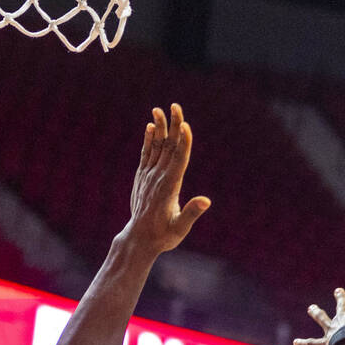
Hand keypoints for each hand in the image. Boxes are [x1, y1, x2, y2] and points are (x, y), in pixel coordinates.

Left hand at [124, 104, 209, 253]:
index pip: (178, 160)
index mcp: (169, 187)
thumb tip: (206, 201)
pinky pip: (146, 154)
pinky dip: (149, 140)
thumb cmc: (164, 235)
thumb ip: (192, 213)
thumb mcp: (180, 228)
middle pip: (168, 147)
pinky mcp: (142, 177)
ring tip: (160, 108)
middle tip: (176, 106)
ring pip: (156, 147)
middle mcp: (157, 178)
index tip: (186, 125)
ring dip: (160, 127)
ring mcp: (148, 176)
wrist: (139, 239)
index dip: (184, 142)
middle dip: (174, 126)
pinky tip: (151, 127)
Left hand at [294, 287, 344, 344]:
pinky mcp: (324, 343)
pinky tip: (295, 342)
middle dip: (339, 297)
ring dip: (316, 312)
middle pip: (341, 305)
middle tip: (337, 290)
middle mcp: (342, 319)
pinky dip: (303, 343)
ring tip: (310, 308)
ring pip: (322, 318)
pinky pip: (312, 343)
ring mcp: (332, 330)